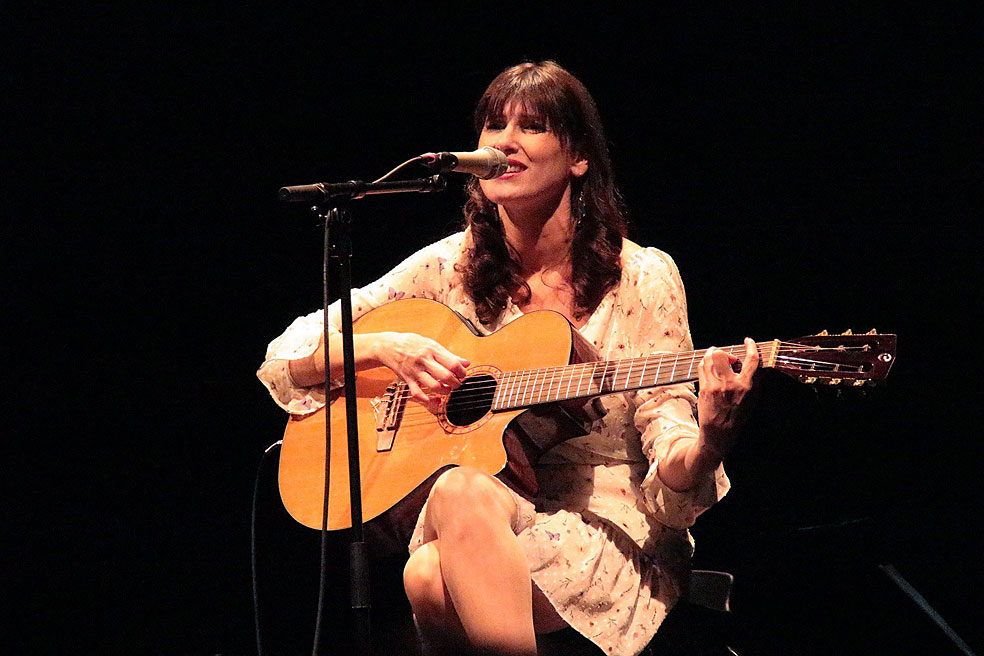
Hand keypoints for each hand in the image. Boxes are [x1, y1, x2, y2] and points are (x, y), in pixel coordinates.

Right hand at [373, 332, 469, 413]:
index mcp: (432, 350)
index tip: (463, 375)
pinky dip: (428, 400)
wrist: (388, 346)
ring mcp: (415, 371)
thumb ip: (449, 355)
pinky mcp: (408, 380)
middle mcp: (424, 361)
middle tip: (457, 384)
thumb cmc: (411, 343)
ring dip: (444, 391)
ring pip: (433, 386)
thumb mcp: (431, 344)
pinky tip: (435, 400)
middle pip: (445, 376)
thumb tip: (466, 363)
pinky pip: (418, 394)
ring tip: (447, 390)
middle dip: (456, 383)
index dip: (462, 372)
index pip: (452, 363)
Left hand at [696, 338, 758, 460]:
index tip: (748, 341)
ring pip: (708, 359)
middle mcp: (729, 384)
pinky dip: (704, 365)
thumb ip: (753, 383)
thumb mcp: (752, 402)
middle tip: (725, 357)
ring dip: (711, 356)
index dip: (750, 347)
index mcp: (746, 387)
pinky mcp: (703, 389)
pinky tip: (708, 368)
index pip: (751, 361)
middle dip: (722, 352)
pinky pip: (701, 369)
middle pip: (721, 355)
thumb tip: (754, 367)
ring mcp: (714, 386)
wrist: (718, 435)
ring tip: (714, 358)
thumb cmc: (737, 419)